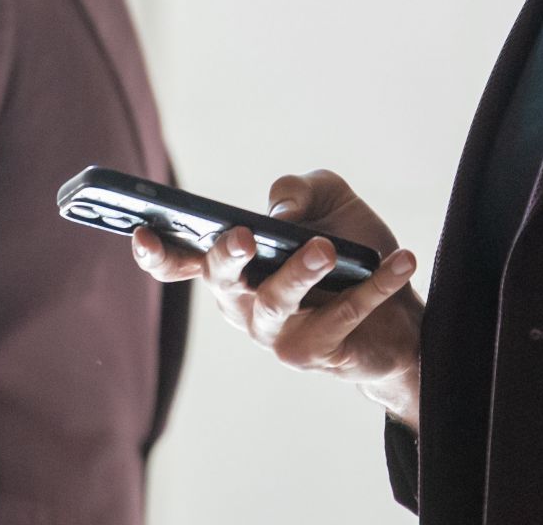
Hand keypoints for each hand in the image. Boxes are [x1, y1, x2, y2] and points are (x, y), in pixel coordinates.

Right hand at [130, 170, 423, 428]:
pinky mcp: (312, 354)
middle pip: (221, 279)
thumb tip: (280, 211)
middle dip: (228, 256)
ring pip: (276, 302)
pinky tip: (401, 260)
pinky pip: (341, 316)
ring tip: (329, 249)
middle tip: (245, 235)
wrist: (401, 313)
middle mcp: (242, 303)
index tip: (141, 230)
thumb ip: (301, 189)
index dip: (156, 251)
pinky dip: (375, 286)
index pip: (181, 261)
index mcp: (234, 266)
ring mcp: (273, 334)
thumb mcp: (331, 201)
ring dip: (301, 273)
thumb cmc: (351, 252)